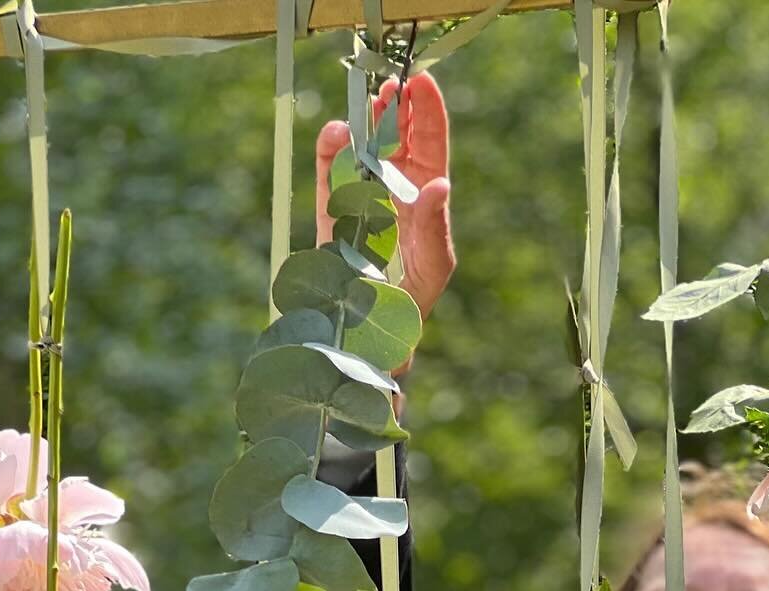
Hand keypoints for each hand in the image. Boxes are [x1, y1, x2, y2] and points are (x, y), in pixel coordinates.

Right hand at [315, 69, 455, 380]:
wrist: (376, 331)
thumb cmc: (414, 299)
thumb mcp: (435, 263)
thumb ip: (436, 225)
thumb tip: (439, 184)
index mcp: (425, 195)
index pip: (429, 143)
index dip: (426, 110)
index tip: (421, 81)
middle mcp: (394, 188)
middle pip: (396, 135)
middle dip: (395, 104)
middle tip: (392, 82)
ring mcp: (362, 196)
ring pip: (363, 146)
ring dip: (366, 120)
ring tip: (370, 99)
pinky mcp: (333, 212)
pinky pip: (329, 174)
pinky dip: (330, 152)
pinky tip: (336, 133)